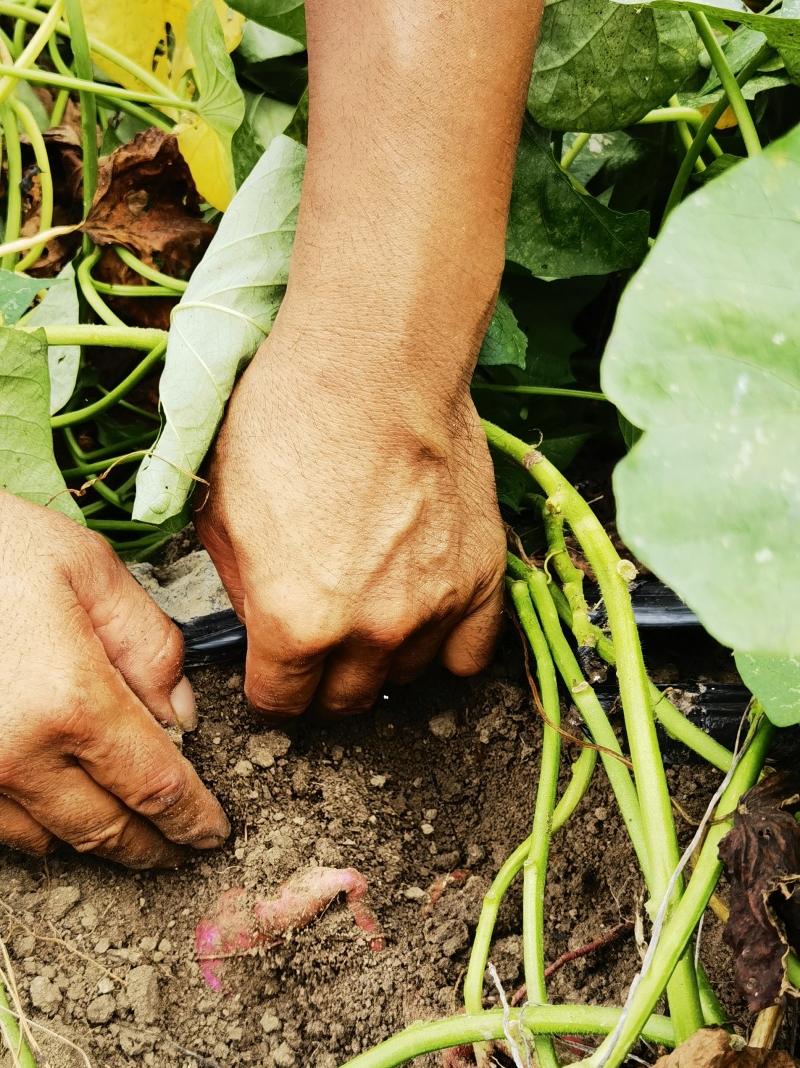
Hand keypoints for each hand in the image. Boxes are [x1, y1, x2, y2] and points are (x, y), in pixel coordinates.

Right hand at [0, 493, 228, 865]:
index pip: (155, 786)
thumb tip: (180, 714)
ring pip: (47, 840)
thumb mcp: (86, 568)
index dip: (192, 820)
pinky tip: (57, 808)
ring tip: (125, 829)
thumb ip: (148, 644)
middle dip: (152, 845)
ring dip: (93, 839)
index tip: (211, 832)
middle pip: (106, 829)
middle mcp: (18, 753)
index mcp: (71, 700)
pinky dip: (35, 827)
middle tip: (180, 847)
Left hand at [195, 310, 506, 717]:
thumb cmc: (290, 417)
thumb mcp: (221, 508)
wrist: (376, 362)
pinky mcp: (483, 576)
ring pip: (404, 678)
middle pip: (344, 702)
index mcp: (296, 623)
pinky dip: (447, 645)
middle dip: (322, 681)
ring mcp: (434, 608)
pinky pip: (471, 653)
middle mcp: (370, 631)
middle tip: (316, 640)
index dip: (268, 688)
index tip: (271, 669)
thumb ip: (238, 587)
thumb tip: (254, 620)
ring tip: (367, 611)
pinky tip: (425, 617)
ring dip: (382, 658)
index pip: (280, 704)